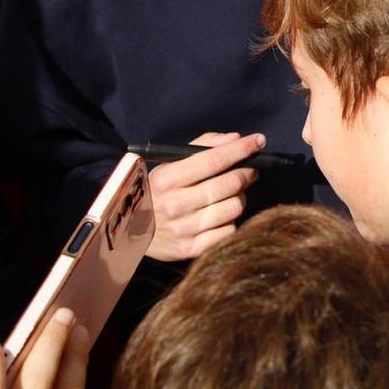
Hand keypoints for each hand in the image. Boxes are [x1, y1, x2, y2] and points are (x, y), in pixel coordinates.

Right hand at [144, 132, 261, 261]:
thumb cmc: (158, 191)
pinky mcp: (191, 249)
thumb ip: (202, 146)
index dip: (241, 149)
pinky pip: (229, 230)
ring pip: (234, 207)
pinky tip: (221, 214)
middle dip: (247, 172)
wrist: (130, 232)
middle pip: (230, 184)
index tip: (258, 141)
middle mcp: (175, 204)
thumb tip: (236, 139)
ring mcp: (184, 229)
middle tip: (249, 169)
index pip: (214, 160)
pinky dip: (230, 220)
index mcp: (167, 179)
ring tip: (232, 193)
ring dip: (240, 196)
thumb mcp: (169, 164)